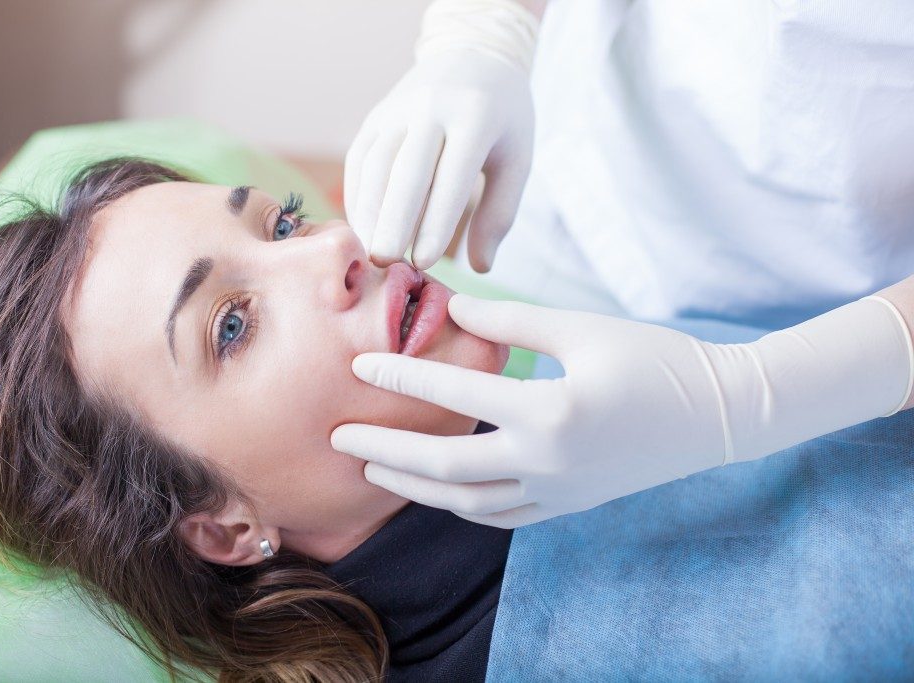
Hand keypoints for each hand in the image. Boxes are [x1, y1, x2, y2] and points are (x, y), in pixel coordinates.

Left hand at [331, 295, 730, 526]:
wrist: (719, 415)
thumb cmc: (654, 359)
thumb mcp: (581, 328)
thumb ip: (511, 321)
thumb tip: (450, 304)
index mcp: (550, 412)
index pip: (455, 398)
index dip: (400, 379)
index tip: (358, 366)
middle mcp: (547, 463)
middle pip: (444, 468)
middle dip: (384, 451)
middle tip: (336, 439)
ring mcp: (558, 492)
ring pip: (467, 502)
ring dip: (413, 487)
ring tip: (373, 468)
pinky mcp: (568, 505)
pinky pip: (500, 515)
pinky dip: (461, 504)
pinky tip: (438, 490)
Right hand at [344, 50, 533, 271]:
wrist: (473, 55)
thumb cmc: (503, 119)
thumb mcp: (516, 160)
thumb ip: (500, 213)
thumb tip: (480, 267)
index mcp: (475, 116)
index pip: (452, 176)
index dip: (437, 221)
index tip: (425, 261)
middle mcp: (431, 107)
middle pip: (405, 171)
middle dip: (393, 221)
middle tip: (385, 263)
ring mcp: (398, 108)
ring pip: (375, 165)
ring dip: (369, 212)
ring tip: (371, 253)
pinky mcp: (376, 116)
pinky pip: (360, 160)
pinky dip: (358, 196)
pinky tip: (364, 228)